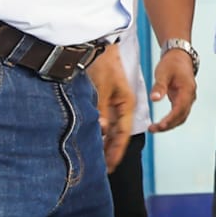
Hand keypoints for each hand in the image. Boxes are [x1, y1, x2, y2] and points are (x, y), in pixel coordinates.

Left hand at [86, 44, 135, 172]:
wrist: (97, 45)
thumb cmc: (103, 64)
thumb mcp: (102, 87)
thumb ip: (101, 109)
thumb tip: (102, 131)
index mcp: (126, 104)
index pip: (123, 134)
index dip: (116, 152)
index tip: (110, 167)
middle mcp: (120, 107)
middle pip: (117, 135)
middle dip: (110, 152)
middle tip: (100, 170)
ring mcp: (111, 104)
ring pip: (108, 130)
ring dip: (102, 144)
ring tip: (94, 160)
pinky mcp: (101, 100)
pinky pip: (100, 121)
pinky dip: (96, 132)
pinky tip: (89, 140)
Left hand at [148, 48, 196, 132]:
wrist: (179, 56)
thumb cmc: (173, 63)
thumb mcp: (163, 73)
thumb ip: (159, 86)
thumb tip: (155, 99)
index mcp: (187, 90)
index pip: (180, 109)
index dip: (171, 119)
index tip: (161, 126)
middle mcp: (190, 96)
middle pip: (181, 117)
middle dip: (168, 126)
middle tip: (154, 129)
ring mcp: (187, 98)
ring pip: (181, 117)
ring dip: (170, 125)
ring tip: (155, 128)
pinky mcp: (182, 99)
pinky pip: (178, 113)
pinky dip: (171, 120)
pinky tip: (161, 123)